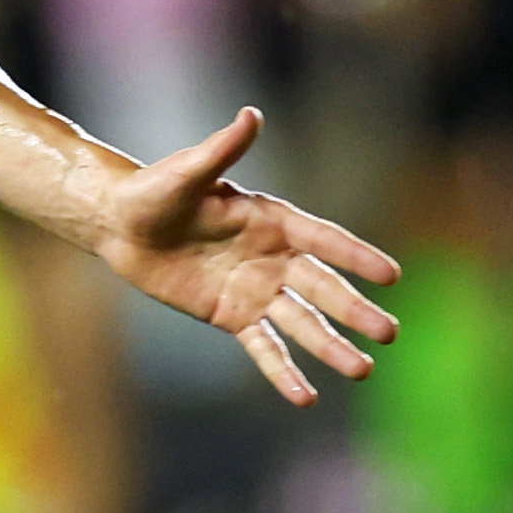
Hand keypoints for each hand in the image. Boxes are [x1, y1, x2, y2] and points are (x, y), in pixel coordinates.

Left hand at [93, 108, 400, 405]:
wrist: (121, 225)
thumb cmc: (154, 191)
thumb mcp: (186, 172)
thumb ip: (222, 150)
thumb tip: (250, 115)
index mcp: (272, 219)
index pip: (324, 239)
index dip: (356, 256)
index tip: (391, 276)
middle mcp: (273, 256)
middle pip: (321, 288)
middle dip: (354, 310)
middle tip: (389, 333)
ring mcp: (255, 290)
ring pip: (301, 323)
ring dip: (330, 346)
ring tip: (361, 369)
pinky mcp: (232, 316)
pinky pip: (263, 348)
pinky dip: (282, 371)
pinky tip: (306, 397)